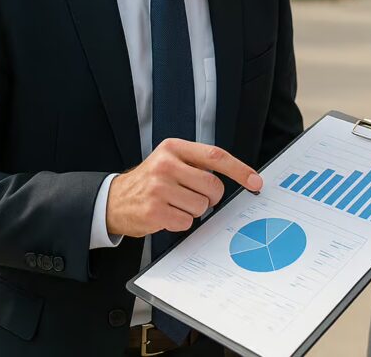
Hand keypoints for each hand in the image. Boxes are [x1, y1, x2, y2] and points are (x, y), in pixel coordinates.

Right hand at [106, 139, 262, 237]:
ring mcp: (158, 187)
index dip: (239, 170)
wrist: (114, 200)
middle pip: (213, 186)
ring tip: (175, 204)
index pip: (215, 156)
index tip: (256, 182)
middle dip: (211, 197)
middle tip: (194, 196)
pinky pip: (187, 222)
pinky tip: (167, 214)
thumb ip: (198, 164)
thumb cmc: (151, 181)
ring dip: (194, 211)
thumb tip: (240, 178)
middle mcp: (165, 164)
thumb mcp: (170, 161)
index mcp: (173, 148)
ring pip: (202, 206)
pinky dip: (181, 222)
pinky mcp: (154, 210)